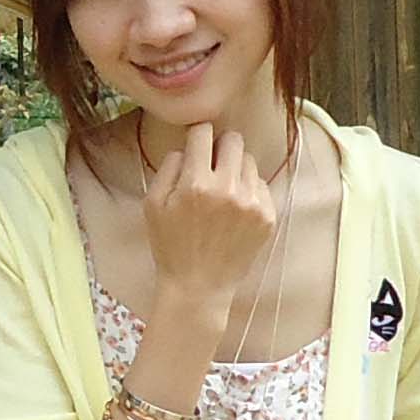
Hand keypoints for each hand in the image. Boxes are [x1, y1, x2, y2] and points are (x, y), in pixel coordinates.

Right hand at [141, 121, 279, 304]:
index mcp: (195, 184)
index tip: (196, 146)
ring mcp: (252, 204)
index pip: (203, 133)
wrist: (199, 286)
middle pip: (234, 140)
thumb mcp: (152, 205)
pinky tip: (235, 209)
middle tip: (211, 165)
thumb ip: (168, 168)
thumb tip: (186, 148)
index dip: (196, 136)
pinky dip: (249, 190)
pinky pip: (262, 185)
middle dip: (220, 147)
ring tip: (223, 191)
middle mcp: (228, 190)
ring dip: (235, 169)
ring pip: (249, 161)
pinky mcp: (267, 217)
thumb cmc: (170, 246)